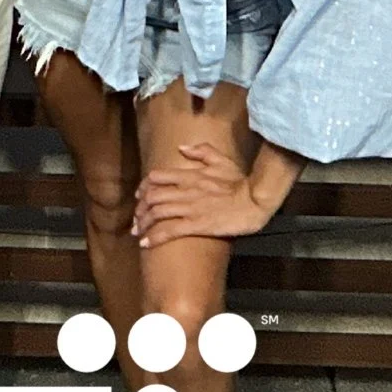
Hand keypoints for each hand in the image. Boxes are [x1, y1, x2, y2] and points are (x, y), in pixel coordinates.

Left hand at [132, 142, 275, 247]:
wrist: (254, 201)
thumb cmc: (240, 182)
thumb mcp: (222, 160)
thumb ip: (201, 151)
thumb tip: (181, 148)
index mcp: (190, 175)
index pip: (157, 177)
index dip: (143, 187)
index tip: (139, 196)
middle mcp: (185, 191)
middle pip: (152, 197)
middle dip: (140, 208)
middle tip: (137, 217)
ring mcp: (190, 208)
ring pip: (157, 213)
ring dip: (143, 223)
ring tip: (137, 231)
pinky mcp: (196, 225)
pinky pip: (170, 231)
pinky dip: (154, 237)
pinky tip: (145, 244)